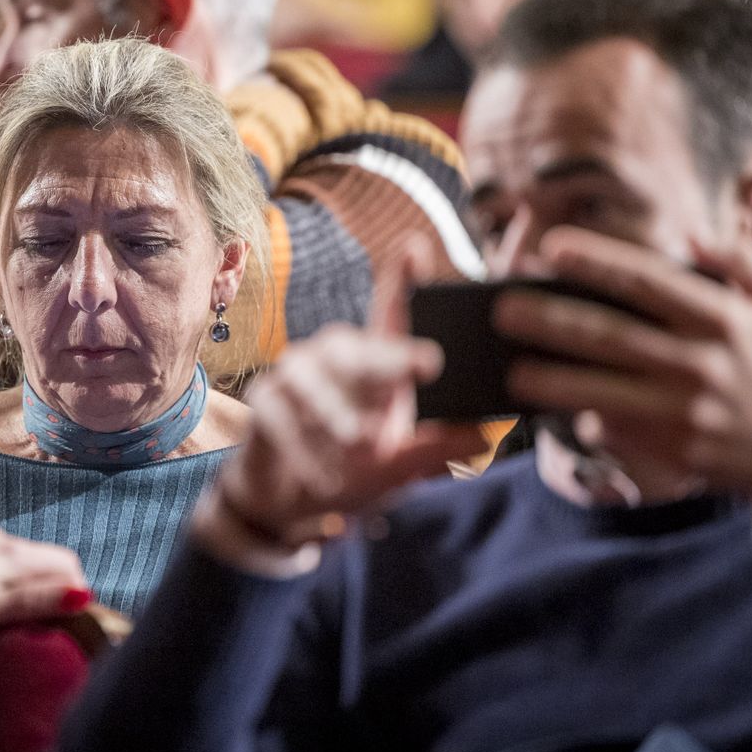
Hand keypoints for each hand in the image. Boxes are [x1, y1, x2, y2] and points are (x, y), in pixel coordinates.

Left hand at [0, 514, 89, 636]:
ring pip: (7, 552)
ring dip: (14, 576)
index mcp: (9, 555)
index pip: (65, 563)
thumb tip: (83, 595)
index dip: (76, 591)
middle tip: (38, 621)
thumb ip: (33, 600)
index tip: (69, 622)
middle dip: (48, 583)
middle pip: (38, 556)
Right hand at [212, 240, 481, 546]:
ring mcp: (294, 376)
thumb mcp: (400, 468)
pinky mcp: (264, 401)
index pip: (389, 313)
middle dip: (388, 356)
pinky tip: (320, 473)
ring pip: (311, 375)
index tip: (414, 247)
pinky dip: (301, 445)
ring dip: (336, 409)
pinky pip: (279, 413)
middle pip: (355, 345)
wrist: (289, 503)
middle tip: (425, 365)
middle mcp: (334, 358)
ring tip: (362, 443)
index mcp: (375, 363)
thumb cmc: (351, 473)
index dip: (401, 279)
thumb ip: (436, 450)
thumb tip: (486, 432)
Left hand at [495, 227, 751, 513]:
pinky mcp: (672, 448)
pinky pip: (616, 429)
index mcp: (722, 319)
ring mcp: (684, 410)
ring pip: (603, 391)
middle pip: (611, 336)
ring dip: (552, 381)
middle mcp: (701, 362)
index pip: (648, 281)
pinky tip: (551, 407)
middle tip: (502, 309)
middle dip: (551, 321)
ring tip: (510, 370)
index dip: (598, 262)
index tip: (552, 248)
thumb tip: (694, 236)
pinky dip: (584, 418)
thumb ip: (742, 263)